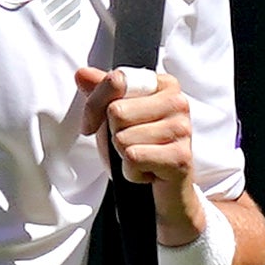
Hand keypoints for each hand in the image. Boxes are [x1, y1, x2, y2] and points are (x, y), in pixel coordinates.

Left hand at [73, 64, 199, 229]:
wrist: (160, 191)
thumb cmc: (139, 149)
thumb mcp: (113, 117)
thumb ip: (101, 92)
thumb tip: (82, 74)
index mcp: (163, 85)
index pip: (116, 80)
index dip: (94, 105)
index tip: (93, 124)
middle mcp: (178, 102)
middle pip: (117, 111)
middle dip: (111, 134)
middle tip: (127, 144)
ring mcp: (182, 129)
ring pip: (123, 137)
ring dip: (122, 155)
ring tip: (140, 158)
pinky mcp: (180, 157)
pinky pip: (133, 158)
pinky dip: (130, 171)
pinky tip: (146, 170)